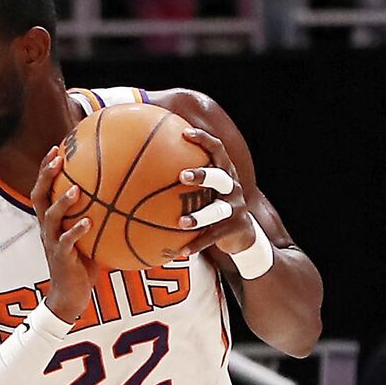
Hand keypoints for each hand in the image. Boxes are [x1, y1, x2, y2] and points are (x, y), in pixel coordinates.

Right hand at [29, 149, 97, 323]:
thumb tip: (128, 198)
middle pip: (39, 196)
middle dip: (46, 176)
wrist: (71, 295)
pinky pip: (66, 242)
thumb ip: (99, 217)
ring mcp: (52, 242)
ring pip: (50, 217)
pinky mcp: (61, 258)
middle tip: (58, 159)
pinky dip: (76, 231)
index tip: (56, 148)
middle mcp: (47, 228)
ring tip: (75, 189)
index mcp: (52, 222)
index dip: (46, 169)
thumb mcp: (91, 236)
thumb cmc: (84, 265)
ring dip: (62, 202)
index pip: (44, 190)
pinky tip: (87, 222)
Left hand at [172, 127, 257, 259]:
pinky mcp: (233, 228)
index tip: (184, 133)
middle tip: (182, 175)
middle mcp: (231, 187)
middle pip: (220, 176)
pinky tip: (181, 251)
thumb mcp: (202, 189)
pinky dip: (197, 243)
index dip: (203, 140)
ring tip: (181, 222)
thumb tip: (144, 162)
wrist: (241, 233)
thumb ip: (182, 176)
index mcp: (223, 172)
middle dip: (203, 174)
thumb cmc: (211, 204)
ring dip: (200, 216)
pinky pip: (213, 237)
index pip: (217, 150)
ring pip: (218, 210)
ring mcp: (234, 208)